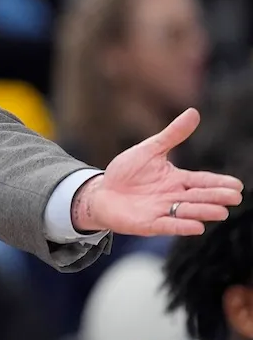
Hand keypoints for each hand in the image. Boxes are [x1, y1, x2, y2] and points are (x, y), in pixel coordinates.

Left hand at [71, 108, 243, 235]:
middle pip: (199, 197)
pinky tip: (197, 227)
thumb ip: (172, 135)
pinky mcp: (149, 224)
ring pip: (188, 212)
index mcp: (177, 179)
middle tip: (235, 197)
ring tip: (221, 212)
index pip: (203, 181)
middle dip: (216, 197)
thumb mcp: (150, 150)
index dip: (219, 183)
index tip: (237, 185)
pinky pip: (169, 226)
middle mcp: (174, 197)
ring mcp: (163, 211)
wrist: (102, 192)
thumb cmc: (127, 172)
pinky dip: (182, 226)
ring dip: (204, 211)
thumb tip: (194, 112)